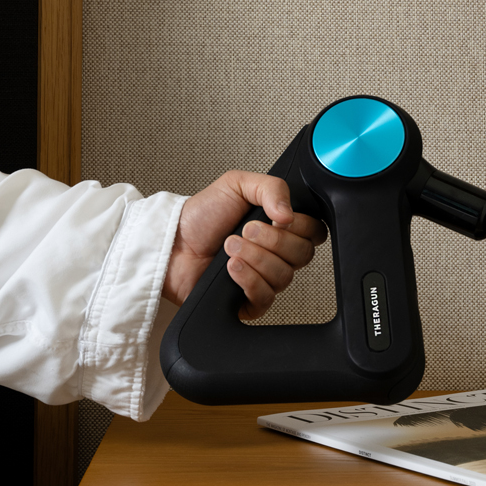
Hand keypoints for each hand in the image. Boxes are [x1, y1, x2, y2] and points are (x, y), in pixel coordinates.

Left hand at [162, 170, 327, 319]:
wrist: (171, 245)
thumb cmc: (200, 217)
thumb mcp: (236, 185)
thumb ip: (272, 187)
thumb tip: (291, 214)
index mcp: (280, 226)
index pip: (314, 232)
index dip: (300, 226)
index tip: (277, 217)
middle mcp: (276, 253)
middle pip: (303, 255)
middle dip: (273, 240)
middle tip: (246, 230)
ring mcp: (264, 277)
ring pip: (284, 276)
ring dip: (256, 258)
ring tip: (231, 247)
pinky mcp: (249, 300)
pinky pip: (266, 296)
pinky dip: (249, 279)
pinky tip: (232, 268)